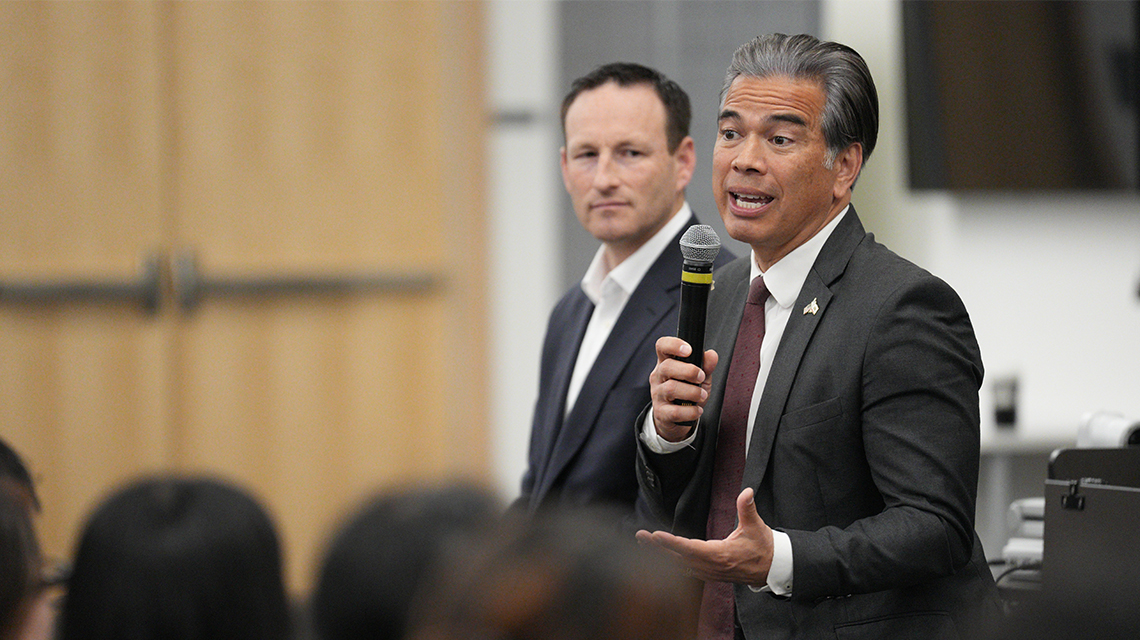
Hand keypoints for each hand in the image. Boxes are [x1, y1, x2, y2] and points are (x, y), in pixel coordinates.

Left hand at [635, 487, 773, 585]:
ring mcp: (709, 572)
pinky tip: (661, 556)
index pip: (690, 548)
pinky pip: (686, 570)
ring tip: (645, 544)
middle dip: (658, 548)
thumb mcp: (756, 526)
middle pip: (678, 558)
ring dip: (662, 555)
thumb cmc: (763, 547)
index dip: (672, 543)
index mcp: (720, 555)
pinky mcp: (709, 574)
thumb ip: (747, 508)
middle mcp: (711, 566)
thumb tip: (746, 491)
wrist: (772, 568)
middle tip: (641, 537)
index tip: (656, 536)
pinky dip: (672, 563)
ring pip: (680, 565)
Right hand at [649, 336, 717, 441]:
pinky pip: (675, 411)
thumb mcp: (700, 378)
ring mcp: (657, 395)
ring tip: (702, 395)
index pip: (662, 346)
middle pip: (667, 367)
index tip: (689, 350)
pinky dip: (690, 411)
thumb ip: (706, 366)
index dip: (673, 345)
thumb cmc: (687, 394)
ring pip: (671, 388)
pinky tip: (697, 410)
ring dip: (692, 392)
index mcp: (666, 362)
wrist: (676, 420)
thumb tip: (712, 355)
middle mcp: (658, 376)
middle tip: (701, 377)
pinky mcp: (661, 413)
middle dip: (688, 371)